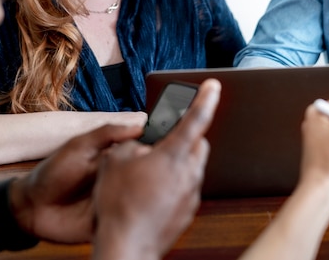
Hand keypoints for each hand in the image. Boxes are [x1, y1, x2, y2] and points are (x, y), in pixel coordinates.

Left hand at [8, 123, 142, 243]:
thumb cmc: (53, 172)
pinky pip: (127, 222)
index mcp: (116, 161)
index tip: (163, 151)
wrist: (31, 206)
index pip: (143, 156)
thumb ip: (107, 134)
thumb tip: (139, 126)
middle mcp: (119, 182)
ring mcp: (115, 203)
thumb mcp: (79, 146)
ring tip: (141, 192)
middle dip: (154, 176)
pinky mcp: (110, 224)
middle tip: (154, 174)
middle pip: (147, 179)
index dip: (153, 154)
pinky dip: (133, 219)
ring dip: (145, 198)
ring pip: (141, 201)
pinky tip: (134, 213)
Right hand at [91, 78, 220, 259]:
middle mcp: (189, 173)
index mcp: (173, 155)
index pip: (196, 118)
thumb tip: (141, 145)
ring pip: (191, 168)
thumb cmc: (119, 204)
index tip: (213, 85)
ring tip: (147, 175)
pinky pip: (185, 189)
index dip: (205, 98)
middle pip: (198, 144)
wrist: (126, 246)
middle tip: (161, 143)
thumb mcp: (114, 161)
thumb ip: (132, 144)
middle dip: (184, 138)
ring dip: (176, 165)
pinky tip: (150, 195)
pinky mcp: (188, 212)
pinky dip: (173, 186)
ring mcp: (191, 195)